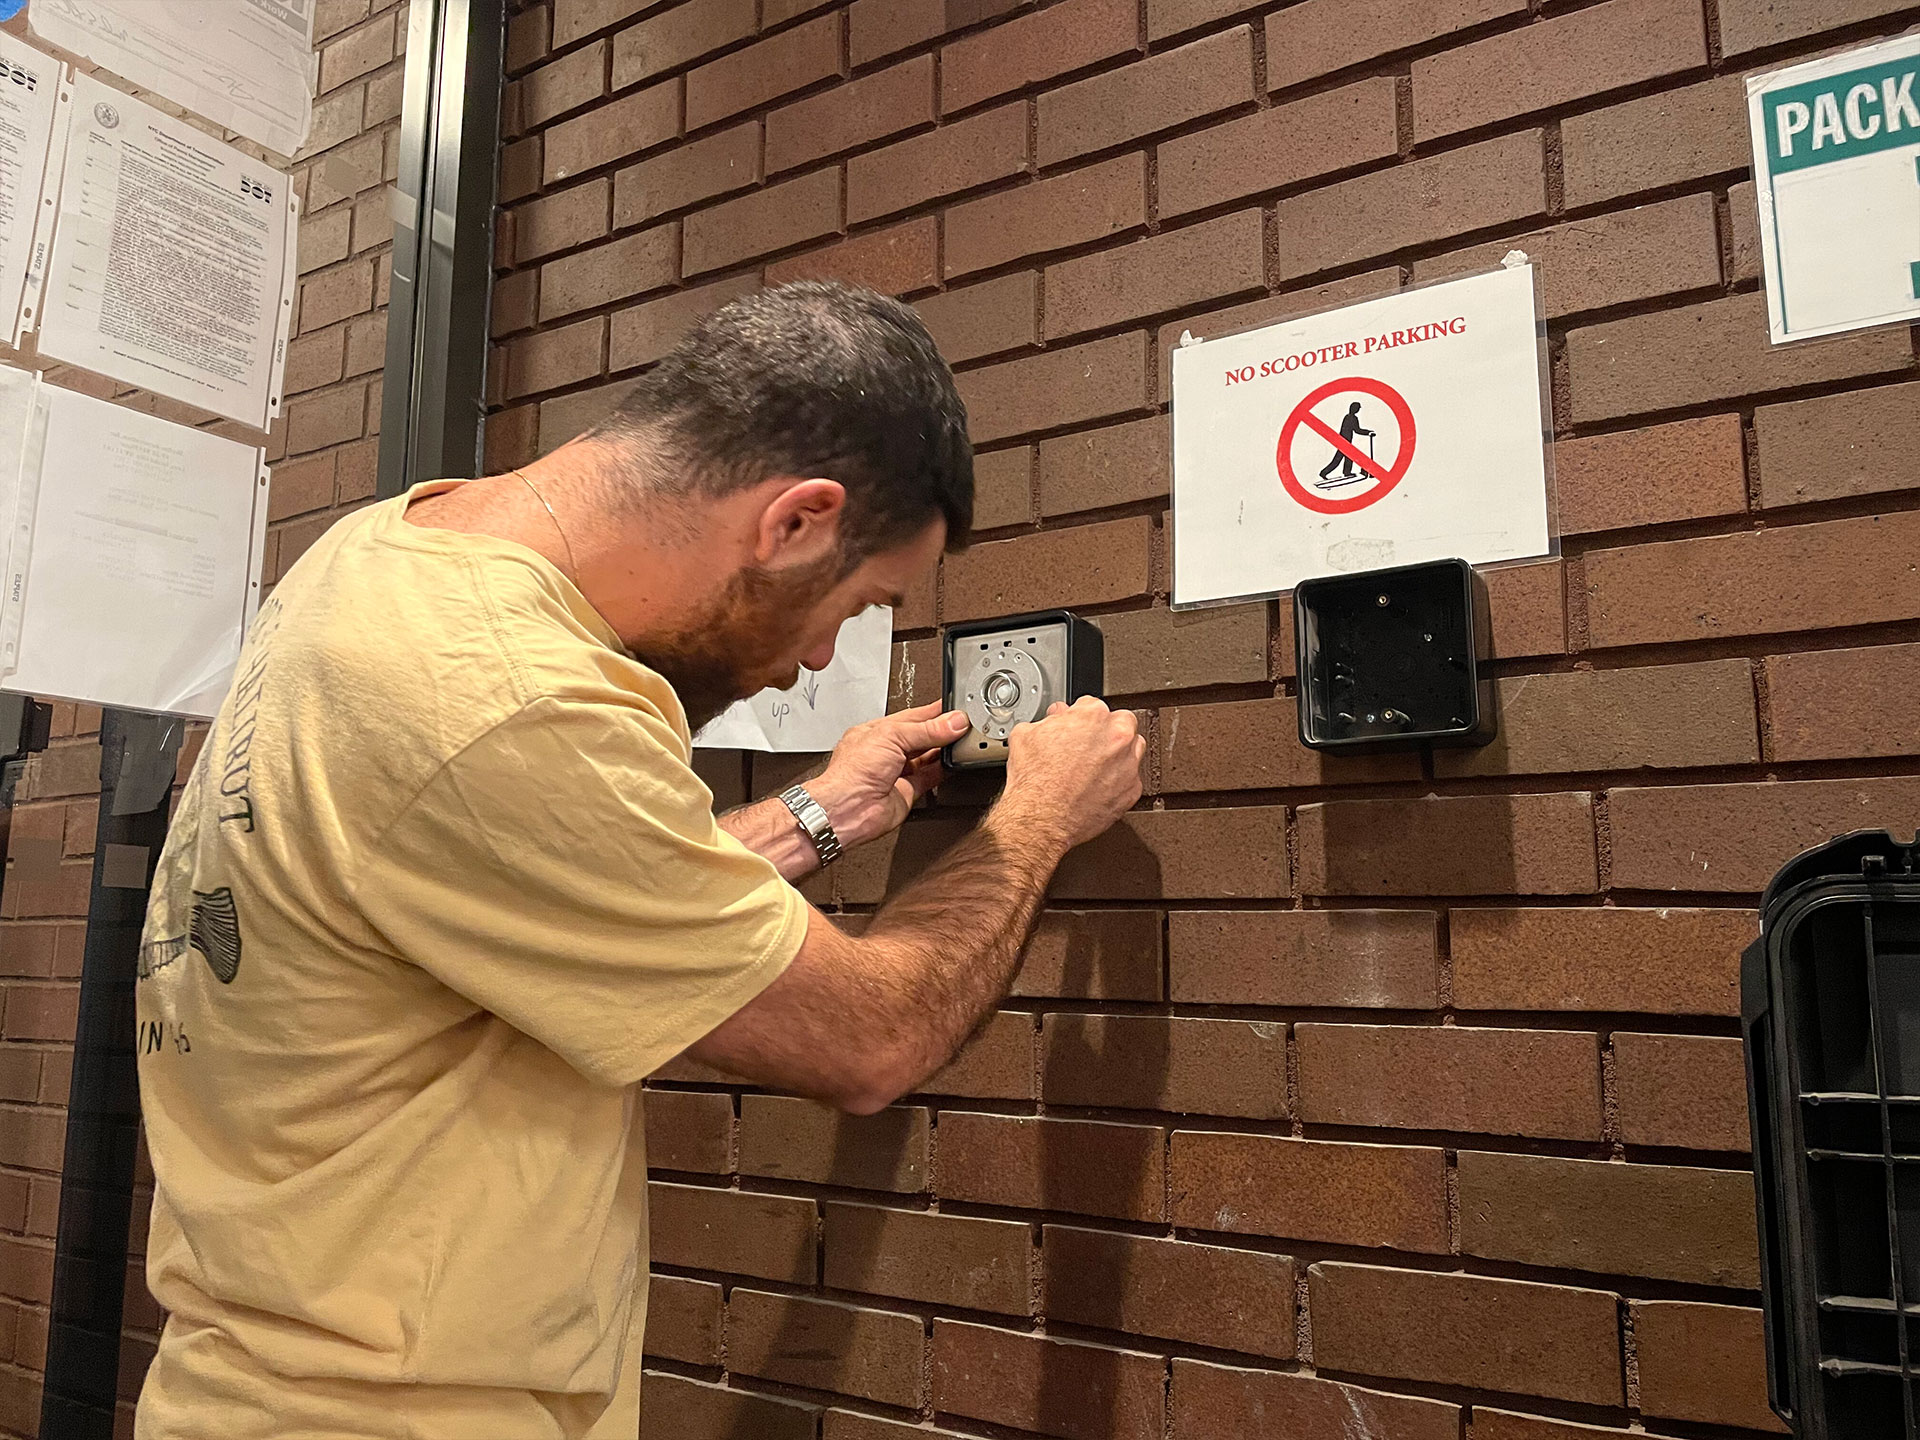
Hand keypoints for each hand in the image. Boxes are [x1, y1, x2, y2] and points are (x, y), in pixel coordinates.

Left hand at [807, 702, 969, 849]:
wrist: (848, 808)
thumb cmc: (852, 772)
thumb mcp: (892, 736)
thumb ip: (926, 730)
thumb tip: (952, 722)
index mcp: (877, 731)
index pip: (912, 717)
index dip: (933, 712)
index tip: (954, 708)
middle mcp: (886, 751)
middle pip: (922, 736)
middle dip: (942, 731)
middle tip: (963, 724)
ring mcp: (896, 772)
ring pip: (927, 757)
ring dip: (944, 750)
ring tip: (962, 741)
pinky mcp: (907, 792)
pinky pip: (930, 778)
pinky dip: (943, 770)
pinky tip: (953, 763)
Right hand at [997, 697, 1143, 852]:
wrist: (1041, 818)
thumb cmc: (1034, 781)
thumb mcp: (1026, 735)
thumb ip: (1047, 720)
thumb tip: (1055, 719)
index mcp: (1092, 715)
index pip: (1091, 706)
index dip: (1079, 718)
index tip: (1074, 728)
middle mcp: (1116, 736)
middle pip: (1121, 722)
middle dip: (1106, 732)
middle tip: (1088, 745)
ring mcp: (1128, 764)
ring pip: (1133, 749)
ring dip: (1118, 754)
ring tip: (1096, 767)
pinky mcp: (1131, 791)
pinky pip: (1131, 779)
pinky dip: (1118, 781)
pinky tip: (1099, 786)